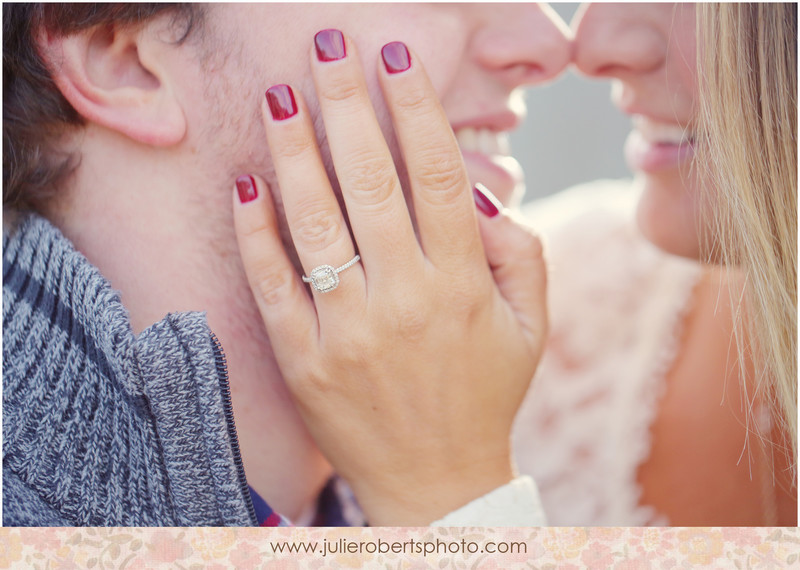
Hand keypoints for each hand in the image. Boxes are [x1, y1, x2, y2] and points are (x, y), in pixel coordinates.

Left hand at [232, 31, 546, 524]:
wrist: (436, 482)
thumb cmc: (486, 396)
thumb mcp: (531, 327)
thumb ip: (518, 253)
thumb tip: (477, 193)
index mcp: (462, 285)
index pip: (438, 174)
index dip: (416, 107)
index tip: (395, 57)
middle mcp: (403, 299)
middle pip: (371, 181)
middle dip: (349, 104)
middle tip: (330, 50)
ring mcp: (347, 329)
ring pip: (315, 222)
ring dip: (295, 151)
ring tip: (282, 97)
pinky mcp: (303, 359)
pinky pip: (273, 284)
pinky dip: (256, 232)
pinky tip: (247, 183)